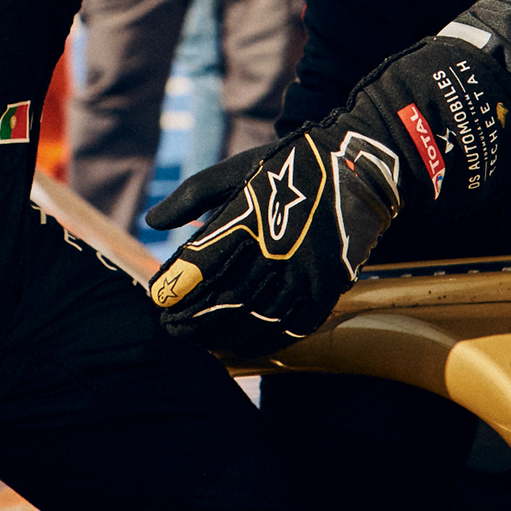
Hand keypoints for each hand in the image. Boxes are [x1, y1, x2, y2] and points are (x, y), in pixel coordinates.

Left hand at [146, 33, 510, 353]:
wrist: (359, 168)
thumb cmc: (288, 165)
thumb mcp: (236, 170)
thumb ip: (191, 196)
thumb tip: (151, 221)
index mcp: (245, 219)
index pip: (198, 268)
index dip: (174, 291)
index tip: (157, 301)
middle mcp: (271, 251)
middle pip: (221, 302)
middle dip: (190, 322)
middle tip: (171, 330)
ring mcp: (302, 273)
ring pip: (254, 322)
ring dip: (222, 338)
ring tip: (201, 343)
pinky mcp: (327, 287)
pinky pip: (292, 327)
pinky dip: (264, 341)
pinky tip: (245, 345)